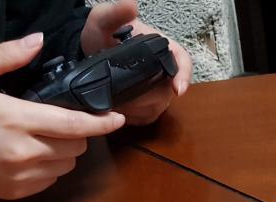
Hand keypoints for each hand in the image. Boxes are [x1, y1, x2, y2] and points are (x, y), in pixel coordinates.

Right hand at [0, 33, 124, 198]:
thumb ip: (7, 56)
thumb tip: (39, 42)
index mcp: (15, 119)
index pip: (73, 124)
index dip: (101, 123)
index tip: (118, 118)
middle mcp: (24, 152)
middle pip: (76, 146)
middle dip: (78, 133)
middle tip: (62, 120)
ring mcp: (22, 176)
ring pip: (67, 166)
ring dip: (66, 151)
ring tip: (46, 136)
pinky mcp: (18, 193)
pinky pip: (51, 181)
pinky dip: (52, 167)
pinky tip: (33, 154)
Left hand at [80, 0, 192, 125]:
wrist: (91, 51)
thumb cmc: (102, 34)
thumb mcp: (103, 19)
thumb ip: (115, 13)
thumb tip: (131, 4)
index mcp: (162, 49)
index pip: (183, 62)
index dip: (184, 76)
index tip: (178, 89)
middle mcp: (164, 72)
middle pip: (167, 91)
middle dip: (146, 97)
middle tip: (123, 97)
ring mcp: (157, 91)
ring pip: (156, 106)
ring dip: (138, 107)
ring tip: (117, 101)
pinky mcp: (147, 107)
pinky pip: (146, 117)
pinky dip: (134, 116)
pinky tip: (120, 109)